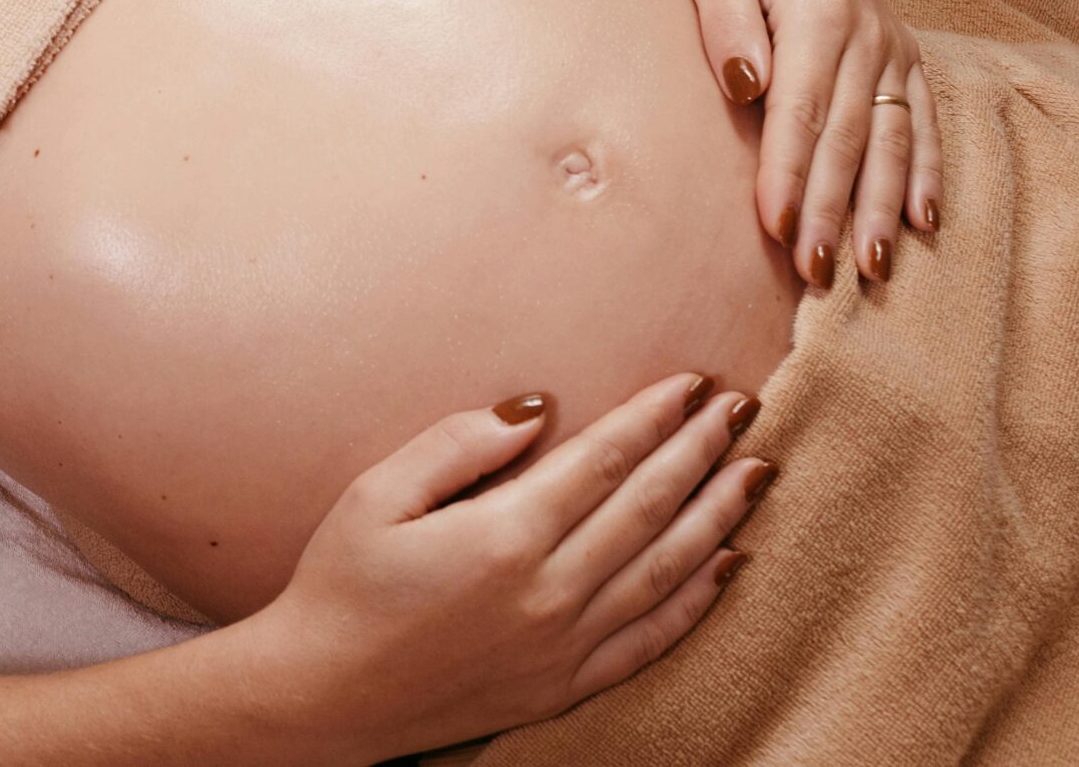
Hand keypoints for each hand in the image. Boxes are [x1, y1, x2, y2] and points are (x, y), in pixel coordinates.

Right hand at [250, 372, 769, 762]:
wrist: (323, 695)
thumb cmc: (340, 585)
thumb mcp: (376, 494)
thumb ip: (457, 445)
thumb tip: (536, 410)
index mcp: (502, 537)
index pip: (601, 462)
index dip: (651, 418)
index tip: (689, 382)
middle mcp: (547, 593)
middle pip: (648, 509)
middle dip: (700, 452)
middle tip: (742, 407)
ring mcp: (563, 646)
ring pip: (665, 570)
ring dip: (718, 516)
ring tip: (756, 471)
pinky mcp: (564, 684)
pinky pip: (652, 639)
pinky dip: (698, 600)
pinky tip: (728, 564)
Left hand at [683, 0, 943, 286]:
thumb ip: (728, 24)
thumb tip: (746, 86)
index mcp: (819, 13)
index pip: (801, 111)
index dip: (789, 173)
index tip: (774, 227)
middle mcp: (868, 36)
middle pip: (848, 138)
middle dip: (833, 210)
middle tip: (816, 272)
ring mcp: (893, 49)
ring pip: (891, 141)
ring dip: (881, 208)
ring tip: (870, 268)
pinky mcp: (905, 59)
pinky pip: (924, 123)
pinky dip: (927, 174)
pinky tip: (923, 223)